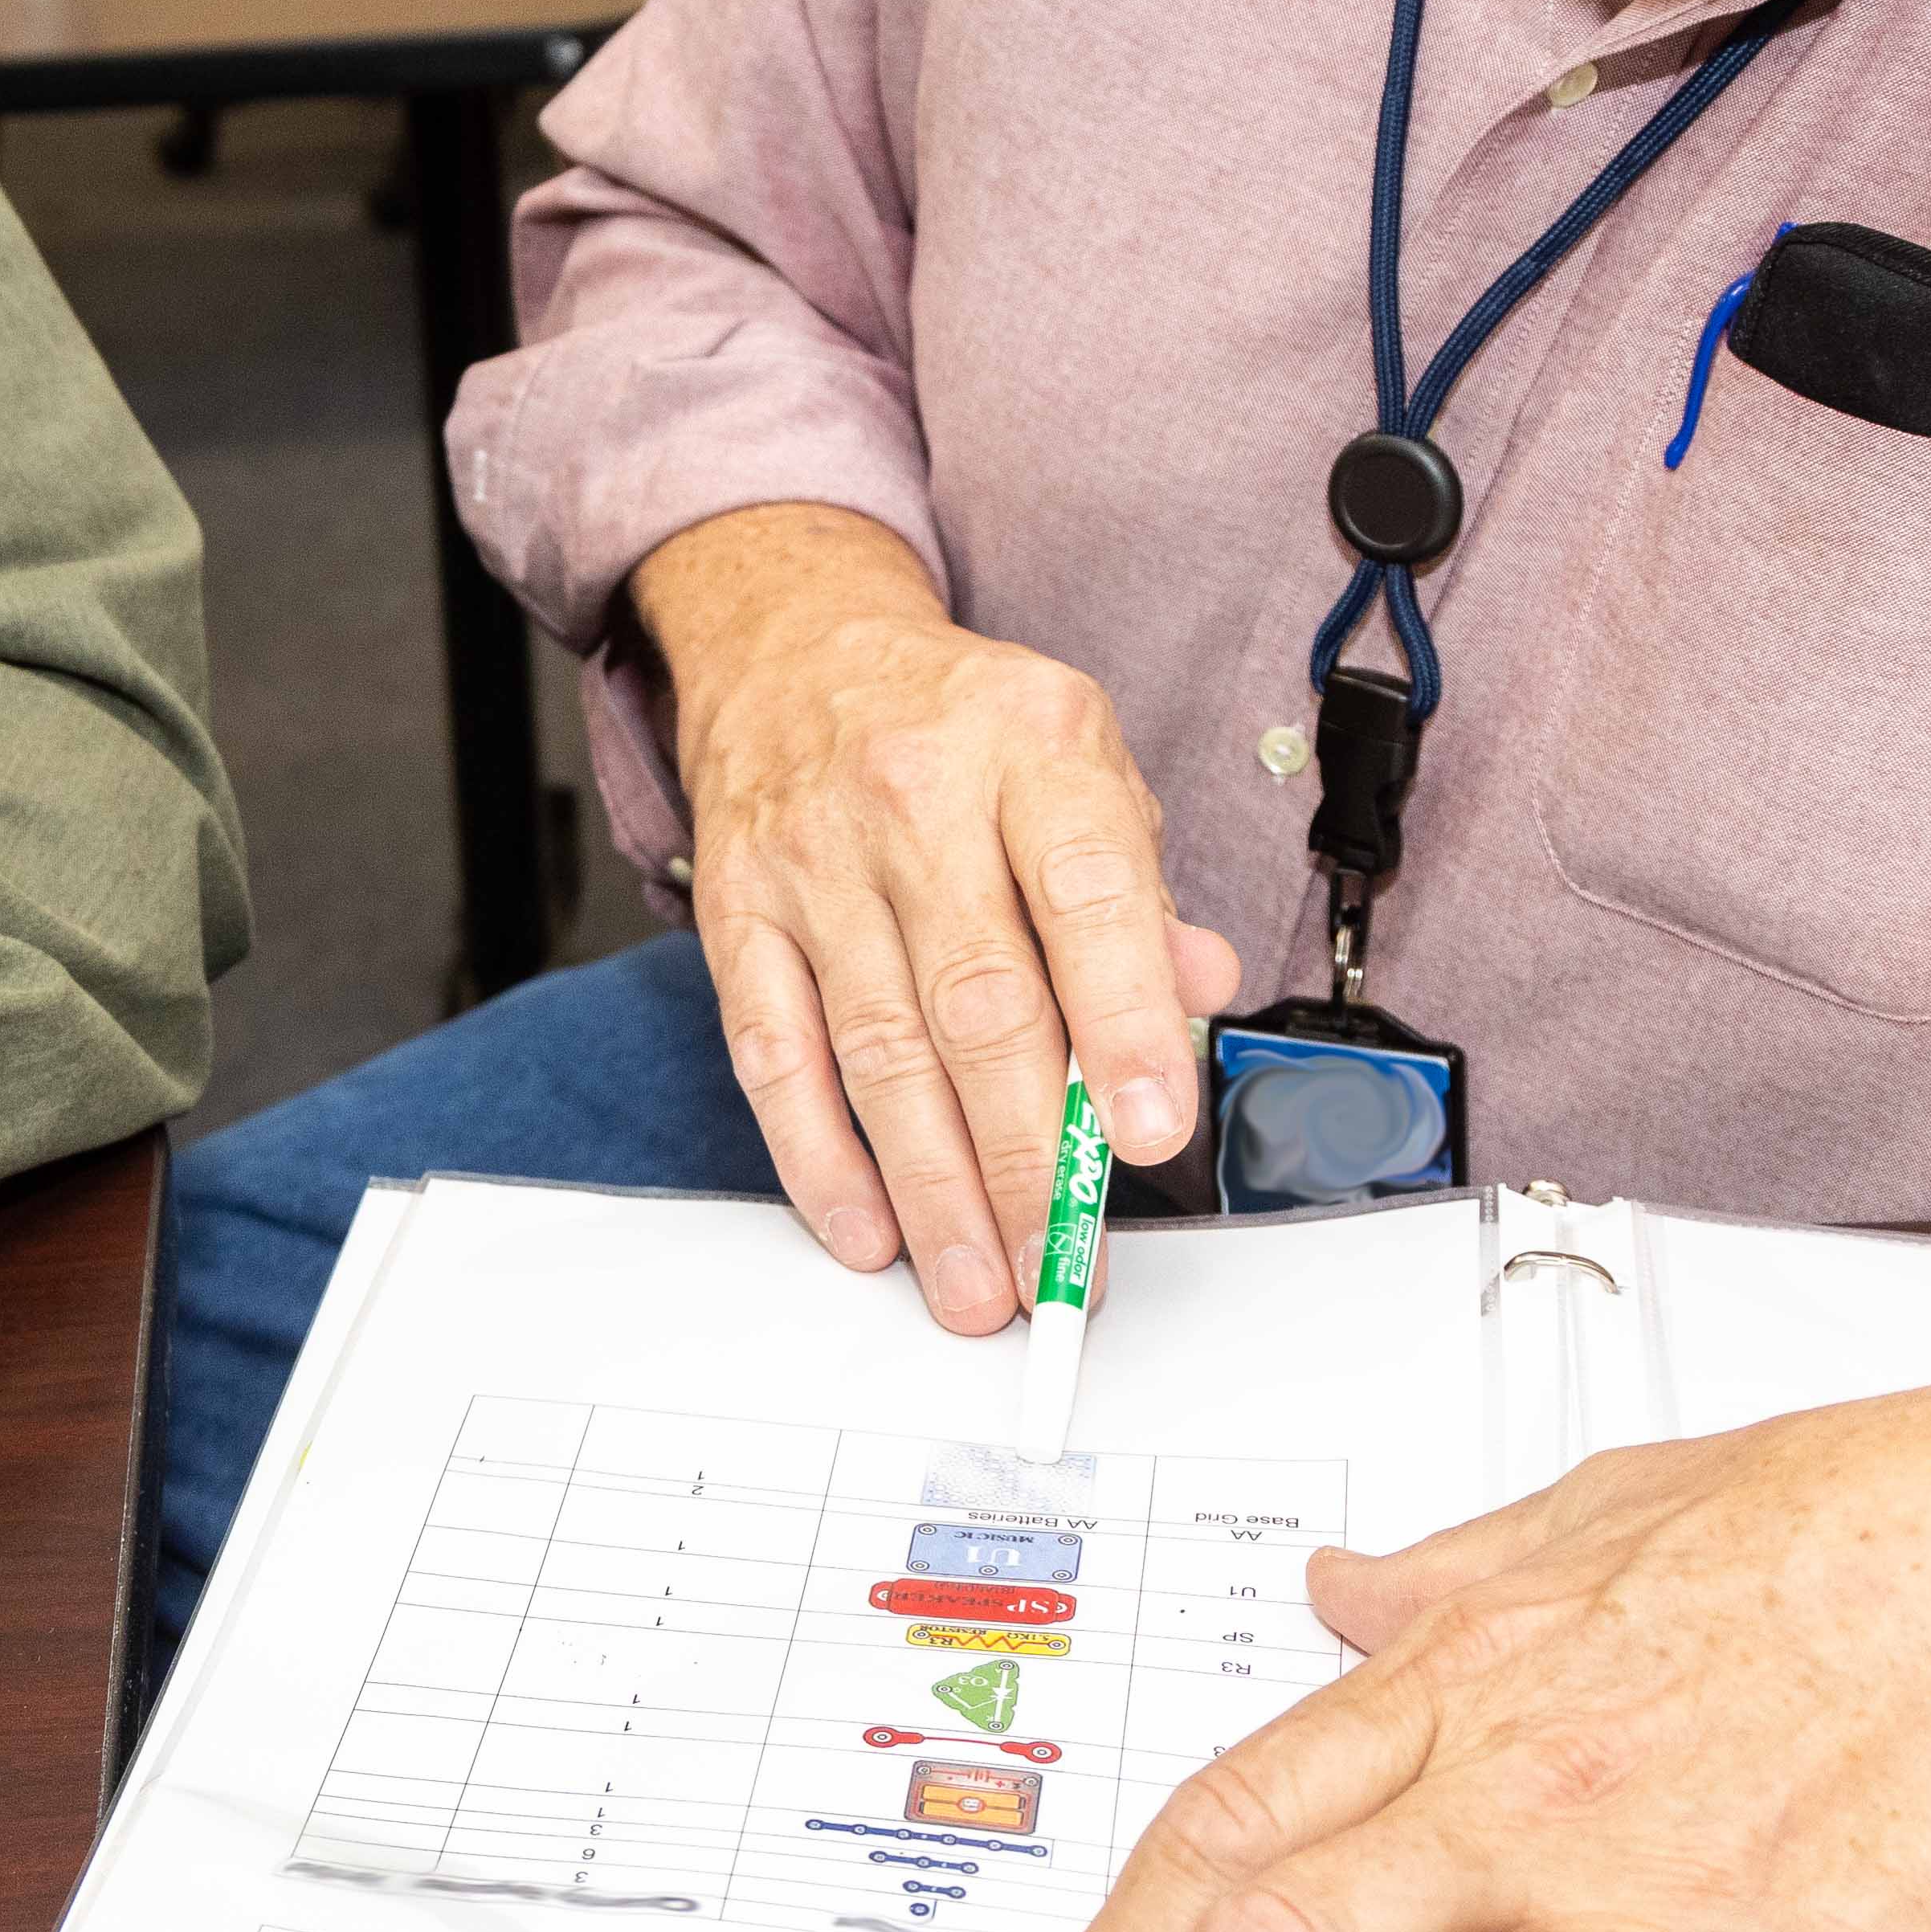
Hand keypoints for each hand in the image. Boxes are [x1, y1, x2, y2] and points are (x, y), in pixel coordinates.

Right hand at [633, 504, 1242, 1326]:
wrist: (794, 646)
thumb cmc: (961, 727)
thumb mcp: (1084, 763)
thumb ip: (1142, 891)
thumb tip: (1193, 998)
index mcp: (1033, 746)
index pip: (1088, 892)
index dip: (1122, 1021)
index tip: (1148, 1133)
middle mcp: (917, 795)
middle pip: (979, 1001)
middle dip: (1025, 1157)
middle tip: (1060, 1266)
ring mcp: (815, 858)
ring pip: (880, 1049)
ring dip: (933, 1188)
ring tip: (978, 1285)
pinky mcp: (737, 911)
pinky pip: (776, 1054)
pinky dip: (820, 1157)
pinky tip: (867, 1228)